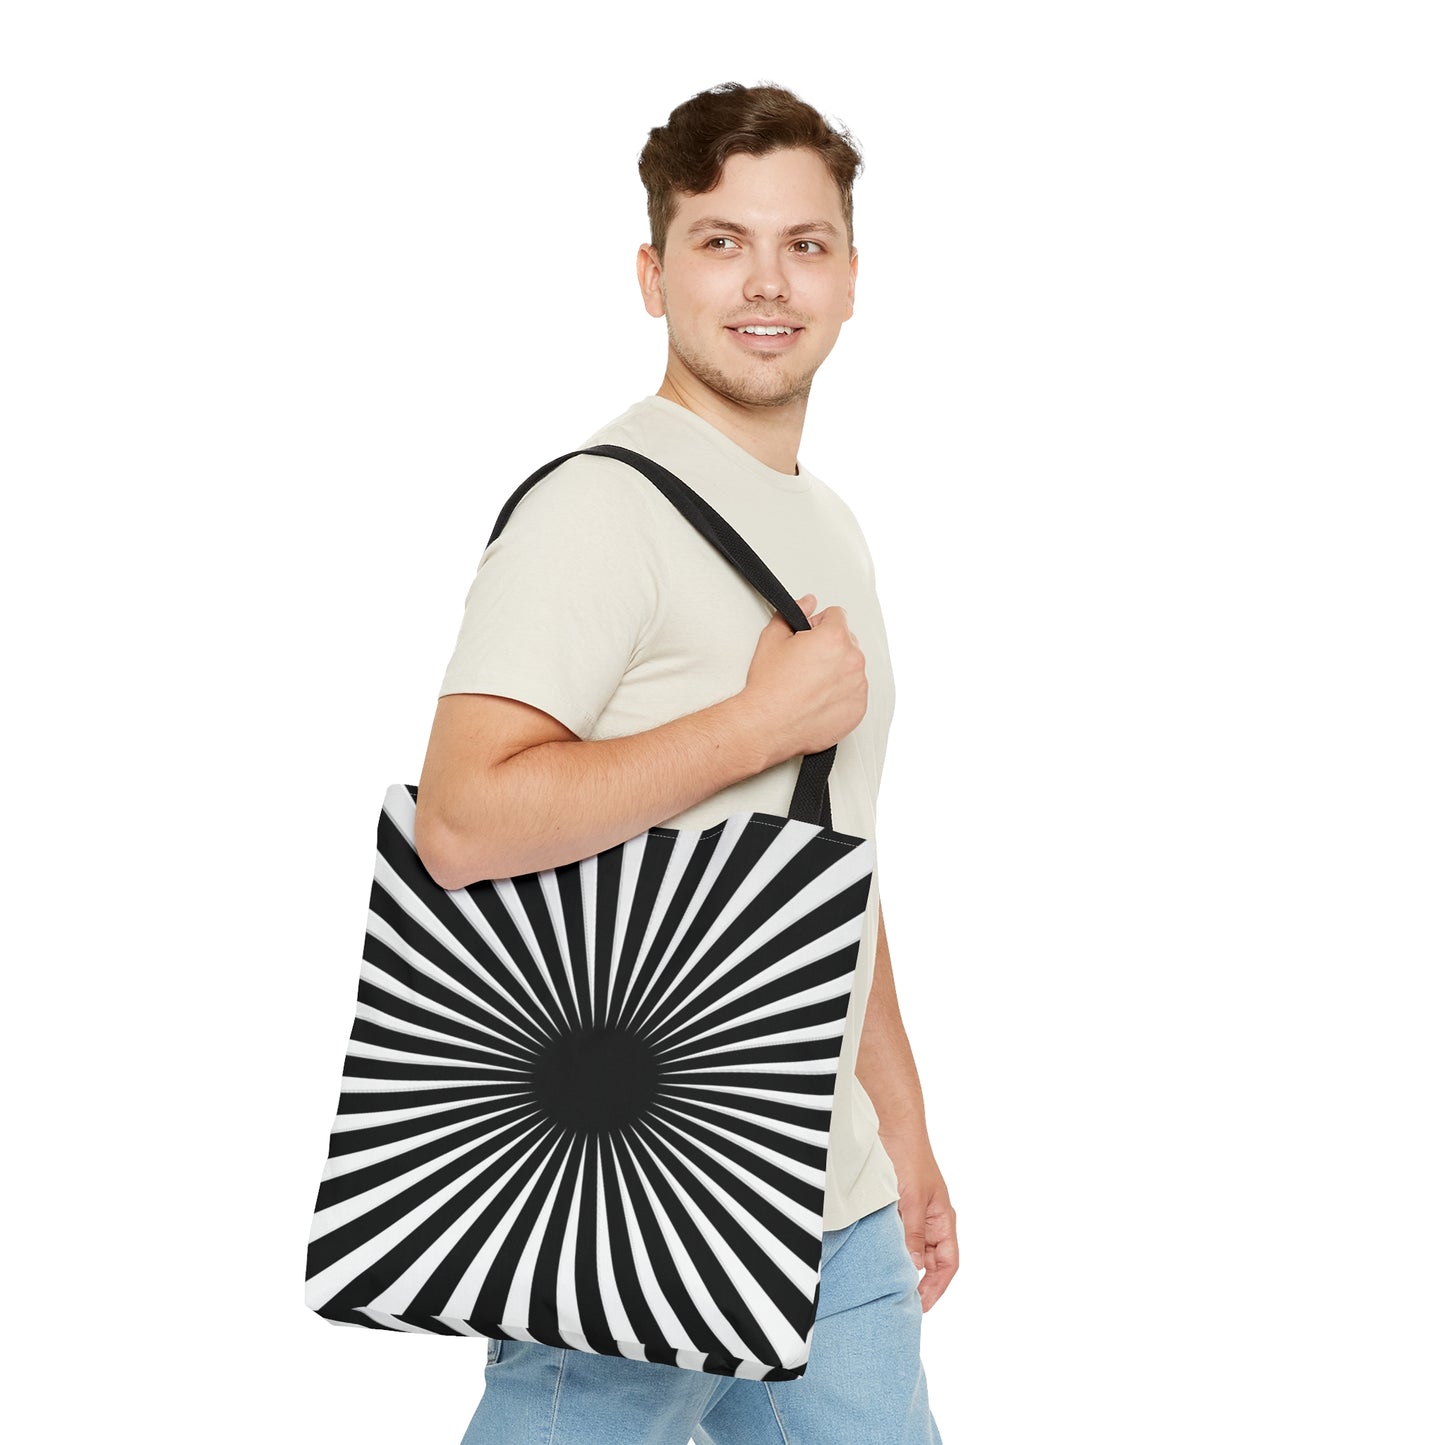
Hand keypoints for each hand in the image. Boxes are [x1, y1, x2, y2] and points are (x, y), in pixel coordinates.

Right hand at [741, 592, 868, 765]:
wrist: (767, 725)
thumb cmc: (769, 687)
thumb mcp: (772, 638)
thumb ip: (795, 612)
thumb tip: (808, 602)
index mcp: (835, 638)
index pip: (837, 615)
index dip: (818, 624)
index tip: (808, 639)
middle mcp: (852, 660)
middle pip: (848, 641)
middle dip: (830, 647)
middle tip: (805, 664)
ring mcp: (858, 686)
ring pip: (852, 667)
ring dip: (837, 671)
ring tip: (810, 684)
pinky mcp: (858, 709)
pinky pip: (855, 693)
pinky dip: (841, 694)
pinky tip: (818, 699)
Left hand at [888, 1139, 958, 1311]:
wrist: (892, 1125)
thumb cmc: (909, 1157)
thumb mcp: (912, 1199)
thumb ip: (913, 1233)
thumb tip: (913, 1267)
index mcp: (943, 1219)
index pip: (948, 1263)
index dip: (938, 1286)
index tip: (921, 1305)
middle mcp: (931, 1219)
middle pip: (930, 1261)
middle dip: (918, 1282)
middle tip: (899, 1300)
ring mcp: (913, 1213)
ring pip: (911, 1249)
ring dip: (902, 1265)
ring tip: (886, 1284)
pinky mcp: (895, 1207)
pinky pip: (895, 1234)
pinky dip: (889, 1247)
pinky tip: (876, 1256)